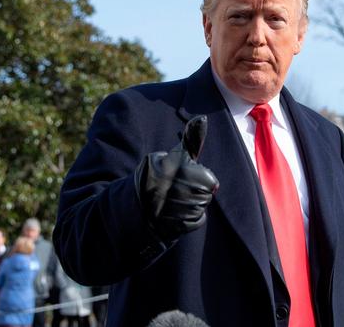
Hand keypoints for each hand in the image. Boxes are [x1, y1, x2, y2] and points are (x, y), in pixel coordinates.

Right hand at [136, 115, 218, 240]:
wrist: (134, 206)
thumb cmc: (157, 176)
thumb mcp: (172, 155)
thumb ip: (190, 141)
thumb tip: (203, 118)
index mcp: (173, 168)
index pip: (209, 181)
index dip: (200, 178)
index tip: (184, 176)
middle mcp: (172, 188)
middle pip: (206, 195)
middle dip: (197, 192)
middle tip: (179, 189)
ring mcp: (171, 209)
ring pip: (201, 208)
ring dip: (192, 205)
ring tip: (174, 201)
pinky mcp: (171, 225)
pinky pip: (196, 221)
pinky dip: (188, 219)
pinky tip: (174, 214)